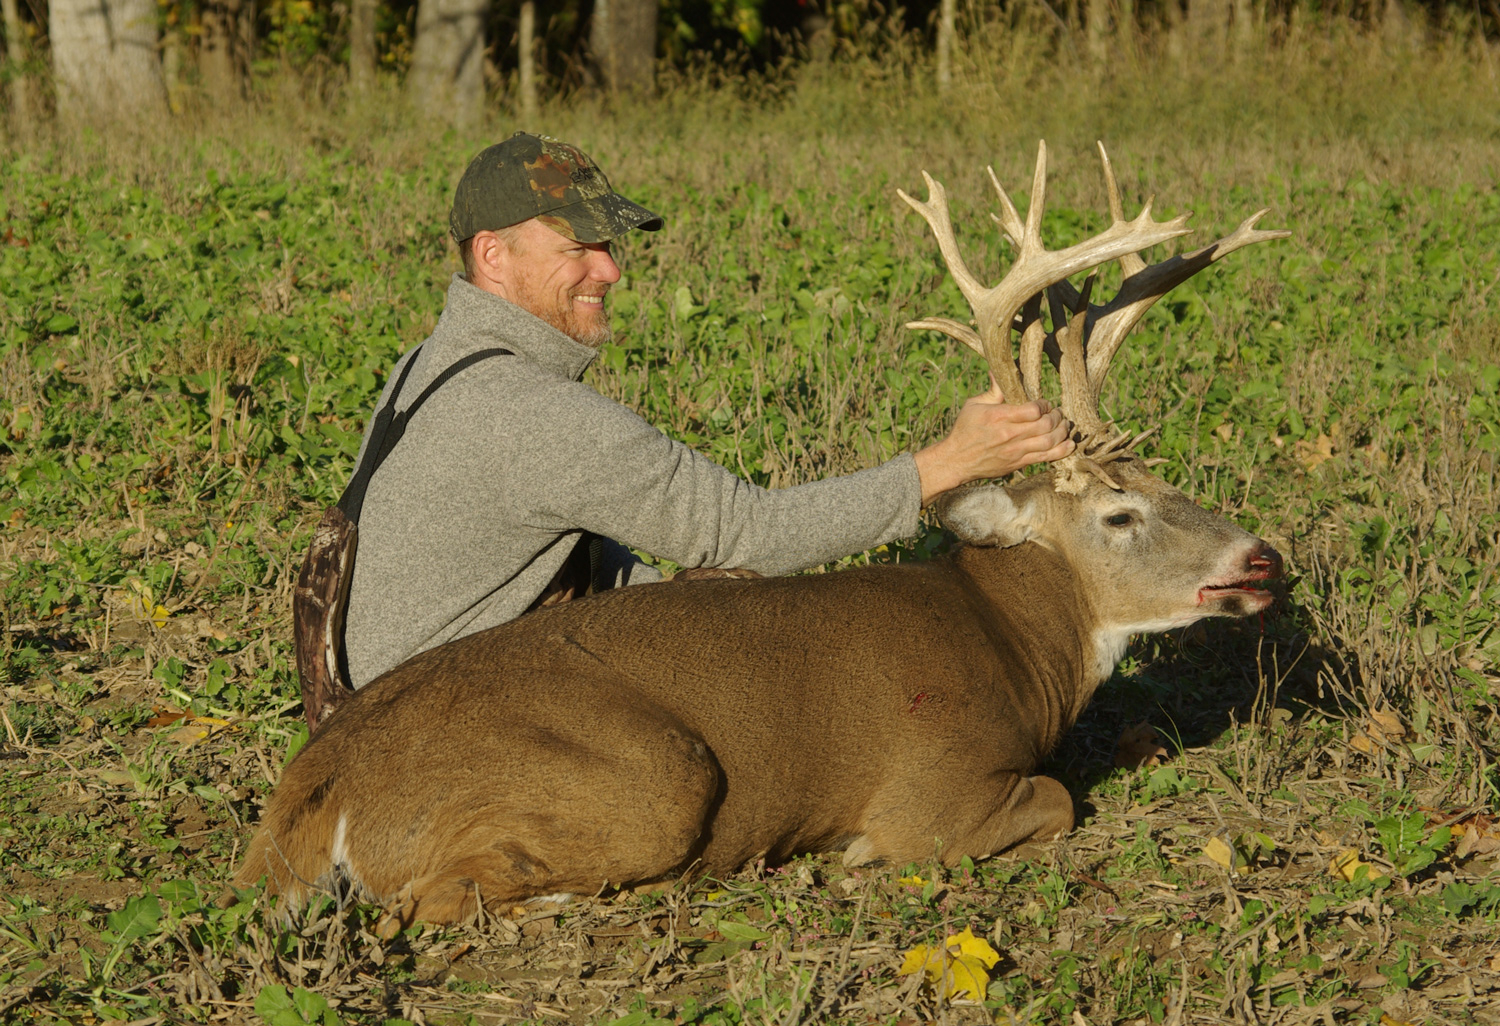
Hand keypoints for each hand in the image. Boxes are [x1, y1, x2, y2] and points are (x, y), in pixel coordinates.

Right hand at [912, 381, 1074, 504]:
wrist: (955, 461)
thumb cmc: (964, 431)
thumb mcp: (973, 406)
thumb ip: (993, 391)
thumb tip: (998, 370)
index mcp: (999, 417)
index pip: (1033, 410)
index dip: (1044, 404)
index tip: (1043, 403)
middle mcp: (1009, 435)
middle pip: (1045, 425)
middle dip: (1056, 416)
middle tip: (1057, 412)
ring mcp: (1015, 451)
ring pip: (1050, 441)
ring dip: (1062, 431)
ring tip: (1063, 425)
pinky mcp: (1018, 463)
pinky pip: (1046, 458)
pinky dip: (1062, 451)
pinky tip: (1069, 444)